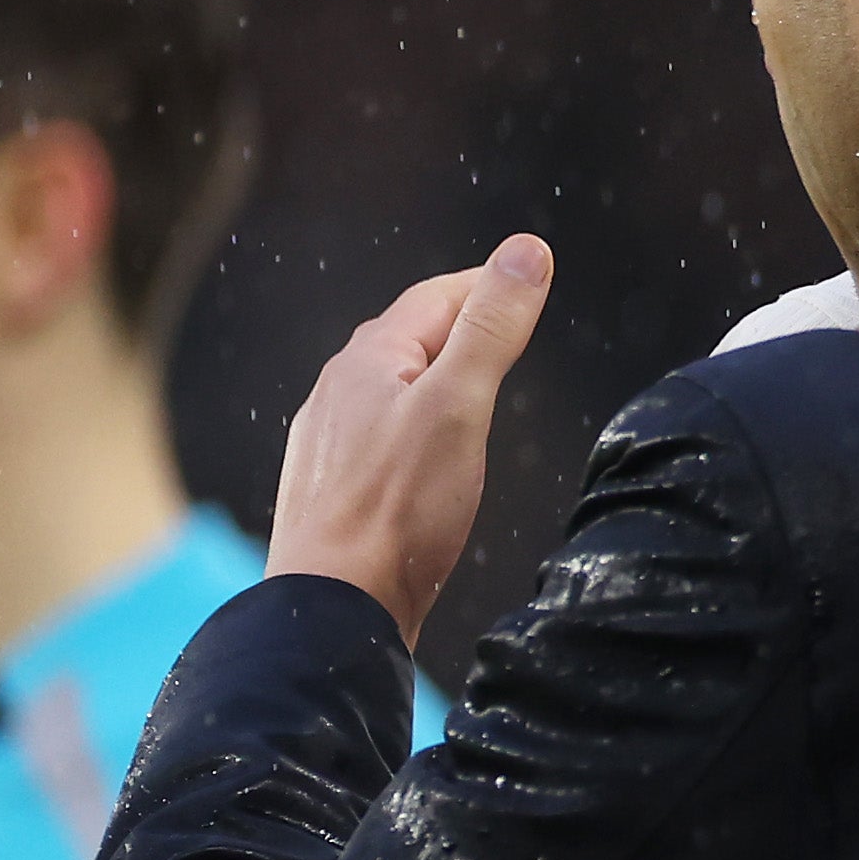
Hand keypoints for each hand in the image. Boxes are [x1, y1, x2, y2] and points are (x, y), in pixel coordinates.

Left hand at [268, 235, 555, 643]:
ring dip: (436, 379)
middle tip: (511, 327)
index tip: (529, 280)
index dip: (487, 284)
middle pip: (410, 339)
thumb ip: (493, 328)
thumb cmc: (395, 513)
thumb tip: (525, 251)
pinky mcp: (333, 489)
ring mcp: (329, 442)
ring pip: (391, 390)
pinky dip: (415, 426)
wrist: (333, 608)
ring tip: (478, 389)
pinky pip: (379, 436)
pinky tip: (429, 457)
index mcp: (369, 361)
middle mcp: (339, 393)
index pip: (437, 297)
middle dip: (462, 326)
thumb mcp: (461, 406)